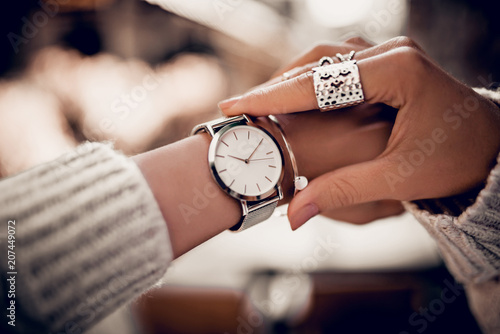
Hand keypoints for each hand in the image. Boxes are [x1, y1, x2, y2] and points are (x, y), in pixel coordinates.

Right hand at [219, 36, 499, 228]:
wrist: (493, 147)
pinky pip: (338, 64)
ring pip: (324, 58)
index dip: (270, 97)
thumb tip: (293, 214)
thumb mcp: (398, 178)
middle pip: (316, 62)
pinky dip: (310, 81)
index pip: (317, 83)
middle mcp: (392, 52)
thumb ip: (342, 191)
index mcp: (397, 72)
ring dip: (290, 80)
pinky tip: (293, 97)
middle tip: (239, 107)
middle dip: (274, 87)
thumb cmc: (456, 160)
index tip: (233, 107)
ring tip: (260, 103)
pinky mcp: (389, 62)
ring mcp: (391, 53)